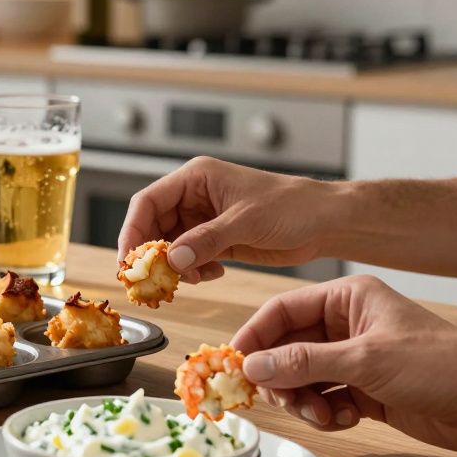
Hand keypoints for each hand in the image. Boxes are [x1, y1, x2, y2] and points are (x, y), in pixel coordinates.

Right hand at [117, 157, 339, 282]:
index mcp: (197, 178)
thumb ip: (206, 240)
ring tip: (192, 278)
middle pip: (154, 225)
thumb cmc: (292, 206)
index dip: (133, 230)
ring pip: (170, 245)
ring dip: (174, 266)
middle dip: (153, 253)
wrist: (326, 223)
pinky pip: (190, 257)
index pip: (148, 201)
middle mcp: (195, 197)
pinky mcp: (218, 240)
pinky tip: (213, 273)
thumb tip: (171, 259)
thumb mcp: (245, 221)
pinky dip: (194, 270)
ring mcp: (205, 219)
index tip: (130, 260)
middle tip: (152, 279)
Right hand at [230, 275, 456, 453]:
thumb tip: (253, 366)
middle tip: (282, 400)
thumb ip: (304, 362)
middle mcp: (347, 325)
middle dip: (282, 378)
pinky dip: (326, 413)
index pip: (282, 311)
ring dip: (304, 401)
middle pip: (287, 349)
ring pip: (303, 379)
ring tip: (323, 416)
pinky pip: (323, 400)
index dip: (255, 337)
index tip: (234, 365)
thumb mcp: (365, 360)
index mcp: (347, 298)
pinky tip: (348, 419)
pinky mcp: (365, 390)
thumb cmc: (441, 365)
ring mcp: (355, 359)